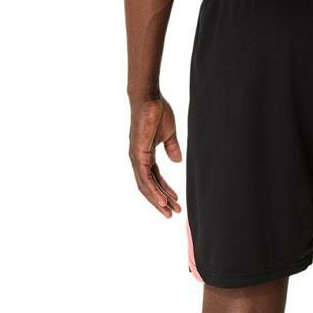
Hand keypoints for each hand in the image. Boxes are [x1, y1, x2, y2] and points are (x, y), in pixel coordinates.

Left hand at [128, 97, 182, 217]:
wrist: (149, 98)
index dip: (165, 190)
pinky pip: (145, 178)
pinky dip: (154, 191)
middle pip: (149, 186)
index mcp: (145, 155)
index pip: (155, 178)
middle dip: (161, 201)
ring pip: (146, 186)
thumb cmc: (158, 111)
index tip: (176, 200)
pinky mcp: (138, 155)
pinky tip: (162, 200)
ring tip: (169, 212)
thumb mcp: (169, 135)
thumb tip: (177, 161)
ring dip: (158, 200)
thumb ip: (172, 148)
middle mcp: (138, 159)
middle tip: (172, 214)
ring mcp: (136, 158)